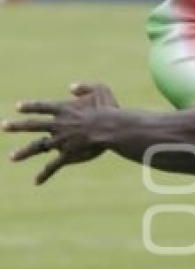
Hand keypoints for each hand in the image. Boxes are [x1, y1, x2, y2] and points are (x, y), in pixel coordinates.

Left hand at [3, 82, 119, 183]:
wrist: (109, 128)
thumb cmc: (108, 108)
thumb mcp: (100, 88)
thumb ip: (85, 86)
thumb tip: (71, 87)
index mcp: (63, 109)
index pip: (41, 107)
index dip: (30, 106)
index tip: (18, 107)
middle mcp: (57, 125)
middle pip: (33, 125)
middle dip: (17, 126)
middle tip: (4, 126)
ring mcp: (61, 141)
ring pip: (38, 147)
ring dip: (24, 152)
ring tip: (12, 157)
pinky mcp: (68, 155)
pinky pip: (53, 166)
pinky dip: (44, 174)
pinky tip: (36, 182)